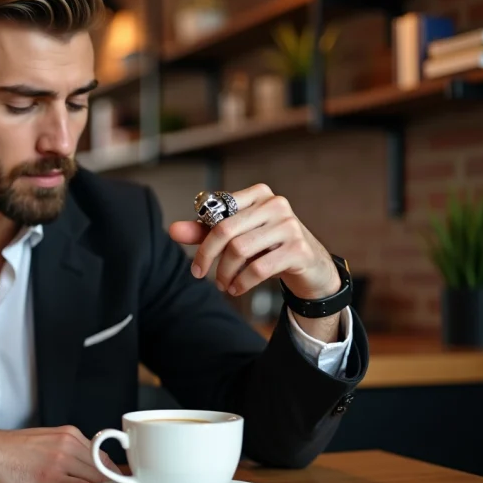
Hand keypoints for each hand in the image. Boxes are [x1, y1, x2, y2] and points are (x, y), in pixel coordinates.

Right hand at [0, 425, 121, 482]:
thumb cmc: (10, 450)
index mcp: (69, 434)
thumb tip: (87, 468)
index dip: (111, 473)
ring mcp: (61, 460)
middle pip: (103, 467)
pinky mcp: (51, 478)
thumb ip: (68, 451)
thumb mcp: (46, 441)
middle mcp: (68, 444)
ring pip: (96, 479)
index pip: (102, 455)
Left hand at [169, 183, 339, 300]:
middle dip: (208, 257)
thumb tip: (172, 230)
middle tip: (202, 275)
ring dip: (225, 273)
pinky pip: (259, 268)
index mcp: (257, 194)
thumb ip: (205, 231)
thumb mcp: (237, 236)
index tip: (196, 264)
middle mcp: (275, 204)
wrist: (311, 266)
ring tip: (223, 284)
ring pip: (240, 249)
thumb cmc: (268, 246)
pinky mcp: (299, 248)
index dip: (201, 239)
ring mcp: (290, 225)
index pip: (218, 212)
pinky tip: (237, 288)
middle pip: (226, 231)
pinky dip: (242, 282)